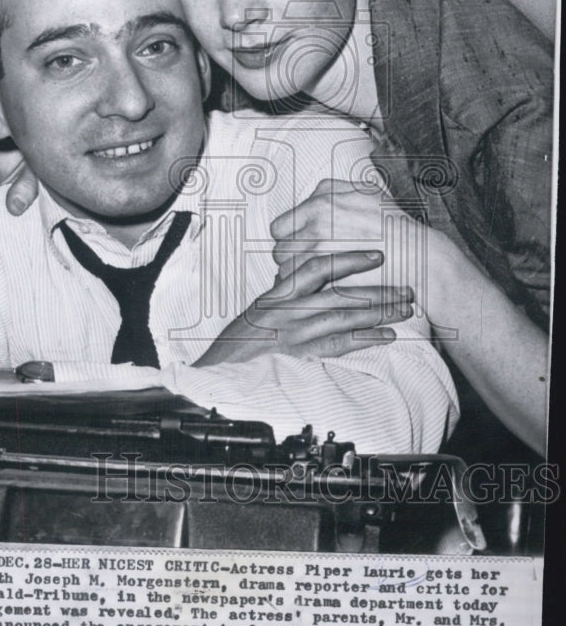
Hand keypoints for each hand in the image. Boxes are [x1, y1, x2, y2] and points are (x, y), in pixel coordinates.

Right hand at [194, 250, 413, 367]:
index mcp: (278, 294)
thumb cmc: (239, 343)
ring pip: (344, 316)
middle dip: (377, 288)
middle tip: (406, 286)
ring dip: (379, 312)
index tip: (376, 254)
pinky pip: (339, 344)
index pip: (317, 267)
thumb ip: (286, 297)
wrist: (218, 371)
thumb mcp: (259, 312)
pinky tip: (388, 336)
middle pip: (340, 293)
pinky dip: (366, 338)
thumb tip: (314, 284)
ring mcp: (294, 333)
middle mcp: (287, 310)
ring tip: (405, 308)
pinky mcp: (299, 356)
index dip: (349, 259)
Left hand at [272, 178, 423, 300]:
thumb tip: (314, 194)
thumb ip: (335, 189)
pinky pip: (300, 287)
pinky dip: (306, 291)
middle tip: (308, 268)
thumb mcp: (367, 192)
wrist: (420, 255)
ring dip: (296, 277)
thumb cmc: (395, 226)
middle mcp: (316, 222)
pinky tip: (320, 291)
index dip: (289, 240)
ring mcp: (320, 249)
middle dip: (290, 259)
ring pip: (285, 270)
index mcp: (321, 200)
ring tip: (314, 281)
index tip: (301, 250)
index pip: (279, 226)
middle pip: (279, 249)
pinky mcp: (327, 274)